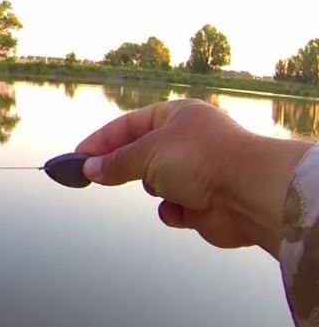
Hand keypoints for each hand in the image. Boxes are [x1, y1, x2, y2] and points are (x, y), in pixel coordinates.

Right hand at [76, 98, 310, 256]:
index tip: (77, 157)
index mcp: (177, 116)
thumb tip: (90, 169)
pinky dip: (172, 210)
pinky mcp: (201, 201)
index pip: (128, 125)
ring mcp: (195, 172)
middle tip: (96, 177)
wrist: (248, 194)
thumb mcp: (147, 153)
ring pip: (154, 183)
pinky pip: (170, 208)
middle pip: (140, 154)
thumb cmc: (203, 159)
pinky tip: (184, 208)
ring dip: (154, 189)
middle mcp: (187, 141)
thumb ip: (115, 162)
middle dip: (124, 167)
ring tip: (166, 189)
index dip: (100, 141)